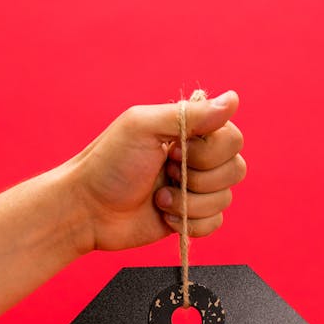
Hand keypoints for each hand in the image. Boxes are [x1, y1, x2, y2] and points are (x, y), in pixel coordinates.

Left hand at [69, 90, 245, 252]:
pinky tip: (163, 216)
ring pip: (225, 199)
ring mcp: (195, 190)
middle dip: (199, 178)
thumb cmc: (109, 164)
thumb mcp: (144, 128)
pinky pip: (215, 224)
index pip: (232, 138)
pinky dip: (189, 223)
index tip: (173, 151)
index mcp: (190, 131)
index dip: (208, 152)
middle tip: (165, 173)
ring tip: (158, 198)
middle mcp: (198, 158)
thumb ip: (191, 115)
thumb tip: (234, 100)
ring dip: (188, 203)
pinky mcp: (190, 218)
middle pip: (235, 169)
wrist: (88, 210)